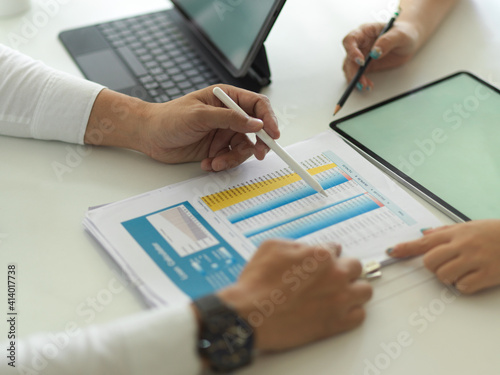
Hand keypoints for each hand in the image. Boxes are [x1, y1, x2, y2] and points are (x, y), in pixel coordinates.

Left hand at [85, 85, 278, 171]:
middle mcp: (228, 116)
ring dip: (232, 158)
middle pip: (256, 129)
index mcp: (226, 98)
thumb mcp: (200, 115)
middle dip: (258, 143)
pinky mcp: (217, 149)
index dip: (268, 118)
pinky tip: (208, 162)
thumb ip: (230, 119)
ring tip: (216, 161)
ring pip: (244, 148)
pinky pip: (230, 158)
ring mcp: (223, 133)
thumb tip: (256, 123)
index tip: (273, 134)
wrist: (150, 136)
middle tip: (259, 153)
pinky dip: (222, 163)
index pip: (257, 105)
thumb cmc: (169, 118)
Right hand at [215, 240, 371, 350]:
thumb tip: (308, 248)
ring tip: (339, 293)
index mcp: (320, 255)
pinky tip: (338, 310)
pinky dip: (352, 312)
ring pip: (365, 291)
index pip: (336, 248)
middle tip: (330, 276)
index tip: (319, 263)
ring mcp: (338, 301)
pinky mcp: (335, 324)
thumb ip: (297, 244)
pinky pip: (360, 315)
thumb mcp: (272, 247)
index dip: (326, 255)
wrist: (249, 315)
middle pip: (356, 267)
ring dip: (353, 290)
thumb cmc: (257, 282)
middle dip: (344, 269)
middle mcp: (335, 276)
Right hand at [342, 21, 420, 90]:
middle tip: (360, 81)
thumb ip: (387, 41)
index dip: (352, 51)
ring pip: (350, 68)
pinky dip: (360, 82)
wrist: (408, 42)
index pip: (351, 39)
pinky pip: (358, 75)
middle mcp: (360, 44)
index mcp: (365, 31)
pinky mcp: (366, 66)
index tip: (361, 61)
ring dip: (355, 78)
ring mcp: (362, 55)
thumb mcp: (400, 34)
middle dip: (352, 71)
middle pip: (348, 57)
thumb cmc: (404, 33)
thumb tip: (375, 51)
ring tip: (364, 86)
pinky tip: (368, 85)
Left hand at [387, 220, 499, 293]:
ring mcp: (475, 260)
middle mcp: (463, 245)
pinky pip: (463, 287)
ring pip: (443, 275)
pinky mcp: (487, 274)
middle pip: (430, 261)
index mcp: (456, 233)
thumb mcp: (470, 226)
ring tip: (462, 271)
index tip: (393, 252)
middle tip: (446, 264)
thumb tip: (425, 233)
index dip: (406, 248)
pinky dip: (464, 286)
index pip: (424, 242)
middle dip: (433, 267)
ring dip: (448, 278)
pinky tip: (474, 277)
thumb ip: (446, 231)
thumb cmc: (495, 233)